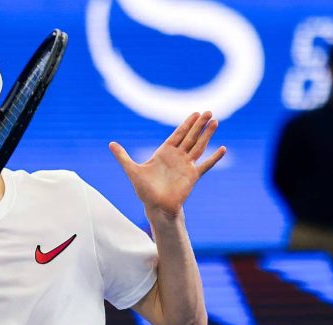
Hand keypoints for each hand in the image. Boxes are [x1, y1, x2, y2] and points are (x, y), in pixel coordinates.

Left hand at [109, 111, 225, 217]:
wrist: (155, 206)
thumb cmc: (144, 190)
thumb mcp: (132, 170)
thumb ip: (122, 156)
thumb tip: (110, 143)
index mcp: (164, 152)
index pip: (178, 134)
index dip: (187, 124)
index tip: (195, 113)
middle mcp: (177, 157)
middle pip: (191, 137)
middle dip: (199, 124)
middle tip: (209, 111)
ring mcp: (186, 165)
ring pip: (199, 146)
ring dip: (207, 135)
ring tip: (215, 122)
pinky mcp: (192, 176)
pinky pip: (205, 165)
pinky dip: (214, 158)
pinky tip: (222, 149)